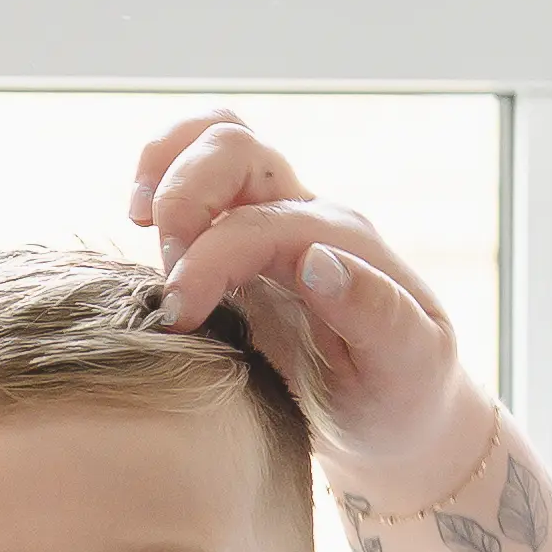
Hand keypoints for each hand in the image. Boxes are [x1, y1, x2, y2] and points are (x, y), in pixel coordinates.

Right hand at [131, 115, 495, 515]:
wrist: (394, 413)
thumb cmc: (400, 394)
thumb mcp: (409, 365)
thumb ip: (377, 312)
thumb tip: (315, 261)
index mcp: (343, 243)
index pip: (258, 222)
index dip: (208, 260)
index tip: (180, 321)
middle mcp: (303, 217)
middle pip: (233, 144)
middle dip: (183, 194)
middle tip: (167, 278)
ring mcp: (265, 219)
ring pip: (210, 138)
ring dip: (164, 169)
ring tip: (142, 224)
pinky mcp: (232, 240)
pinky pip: (189, 173)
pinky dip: (157, 180)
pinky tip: (142, 228)